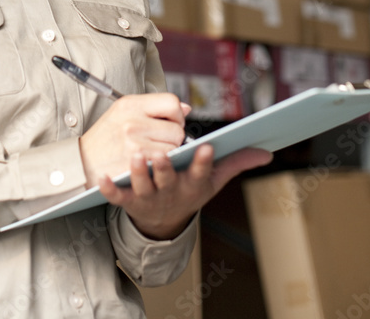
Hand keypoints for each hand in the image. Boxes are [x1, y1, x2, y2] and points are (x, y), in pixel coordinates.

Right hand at [79, 92, 189, 187]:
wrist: (81, 163)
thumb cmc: (105, 138)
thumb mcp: (123, 113)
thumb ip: (154, 108)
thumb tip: (186, 108)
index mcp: (131, 104)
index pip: (172, 102)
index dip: (177, 115)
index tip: (172, 123)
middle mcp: (133, 122)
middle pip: (177, 129)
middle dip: (174, 138)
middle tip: (160, 142)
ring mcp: (134, 144)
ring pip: (173, 149)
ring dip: (168, 154)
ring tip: (152, 154)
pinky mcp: (135, 165)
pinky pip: (162, 164)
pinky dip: (159, 167)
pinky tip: (149, 165)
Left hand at [98, 143, 272, 239]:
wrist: (163, 222)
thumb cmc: (188, 189)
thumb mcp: (214, 180)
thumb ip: (236, 162)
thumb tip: (267, 152)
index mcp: (193, 183)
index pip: (201, 172)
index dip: (203, 162)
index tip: (206, 147)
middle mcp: (171, 190)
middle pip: (168, 178)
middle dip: (165, 167)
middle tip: (161, 153)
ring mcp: (150, 197)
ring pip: (144, 185)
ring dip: (139, 172)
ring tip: (135, 155)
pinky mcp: (130, 201)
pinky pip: (118, 198)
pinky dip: (110, 190)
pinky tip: (102, 179)